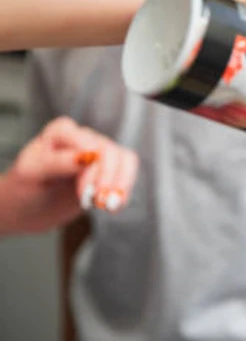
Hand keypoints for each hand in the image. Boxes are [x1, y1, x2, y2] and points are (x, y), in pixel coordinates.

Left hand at [0, 117, 138, 235]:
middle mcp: (83, 138)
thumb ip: (58, 162)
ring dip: (120, 184)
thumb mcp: (33, 174)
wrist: (27, 209)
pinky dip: (124, 189)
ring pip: (124, 159)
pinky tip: (115, 205)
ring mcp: (98, 153)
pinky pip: (127, 172)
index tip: (85, 193)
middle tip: (98, 203)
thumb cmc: (24, 188)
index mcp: (61, 131)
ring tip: (109, 206)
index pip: (89, 144)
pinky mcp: (107, 170)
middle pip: (110, 151)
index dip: (92, 169)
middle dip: (107, 179)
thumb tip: (89, 156)